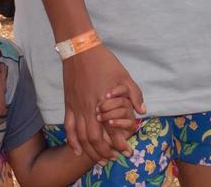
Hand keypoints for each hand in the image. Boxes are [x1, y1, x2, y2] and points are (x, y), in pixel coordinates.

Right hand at [62, 45, 143, 161]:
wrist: (81, 50)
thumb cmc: (104, 62)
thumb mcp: (124, 75)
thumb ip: (134, 94)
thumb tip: (142, 110)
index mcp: (105, 103)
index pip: (112, 130)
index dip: (119, 144)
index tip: (127, 152)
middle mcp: (90, 109)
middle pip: (95, 139)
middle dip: (103, 153)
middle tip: (111, 160)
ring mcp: (77, 108)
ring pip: (81, 137)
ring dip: (90, 151)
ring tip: (98, 160)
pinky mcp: (68, 104)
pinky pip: (69, 128)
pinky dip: (72, 141)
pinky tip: (77, 150)